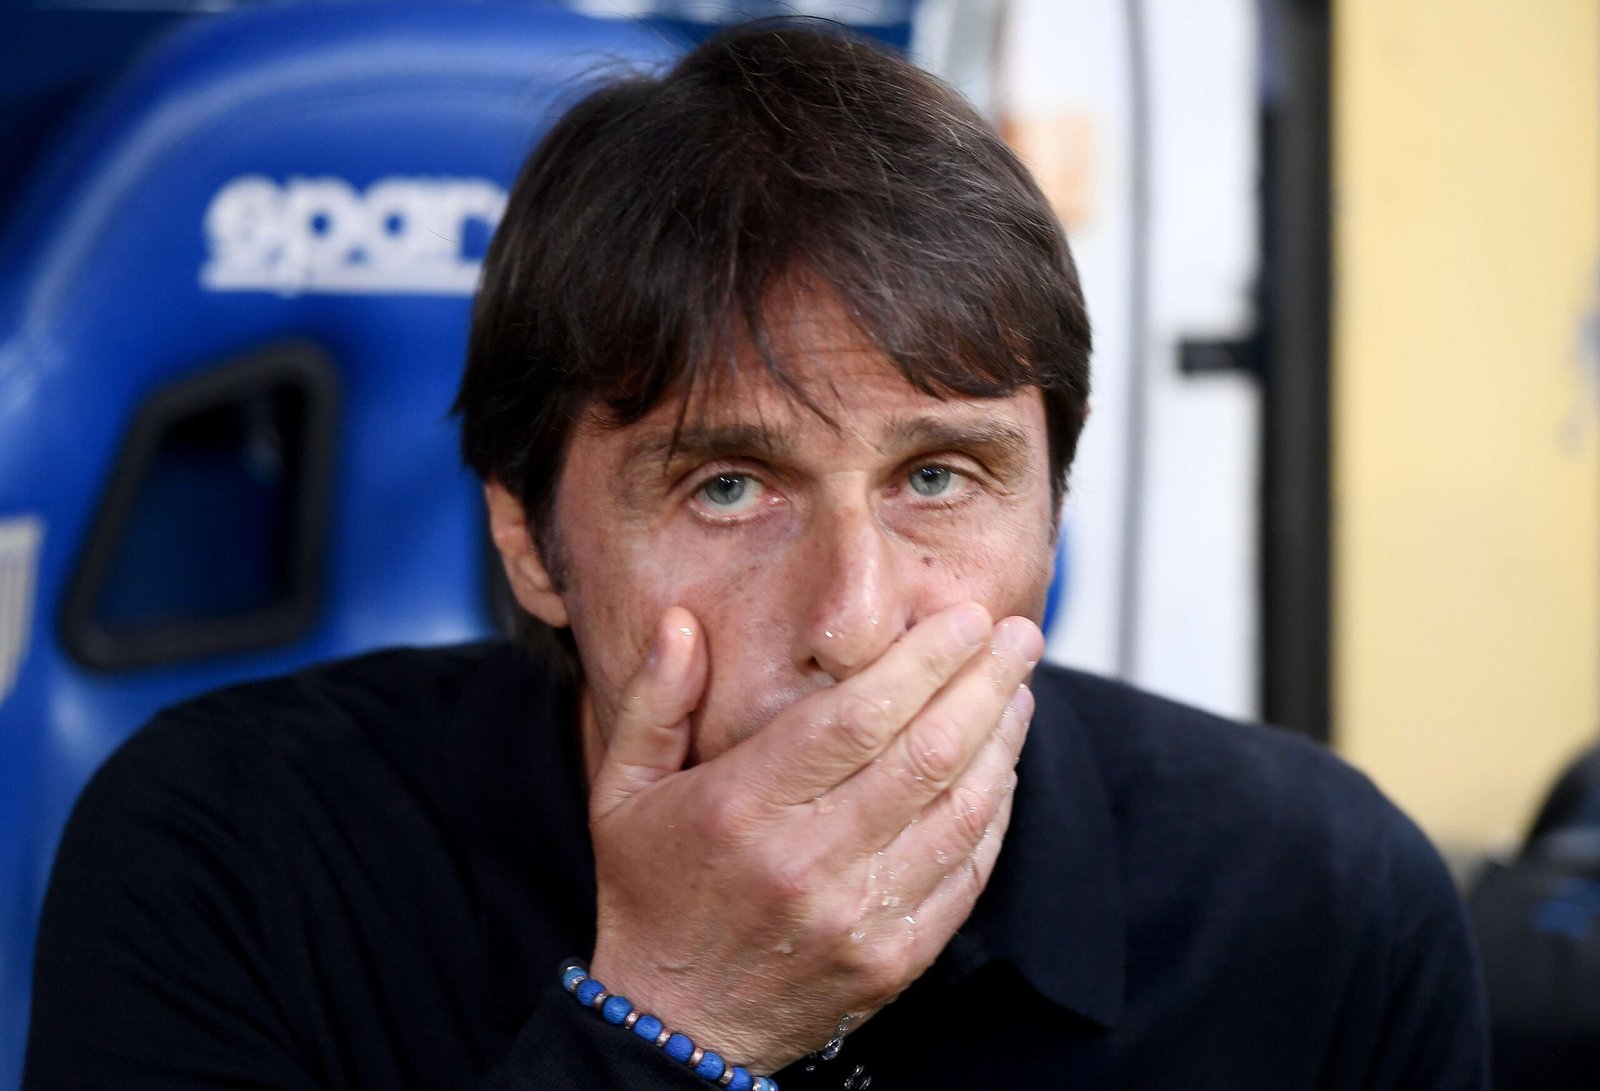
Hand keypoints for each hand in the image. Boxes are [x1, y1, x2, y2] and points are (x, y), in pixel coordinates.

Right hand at [585, 602, 1040, 1071]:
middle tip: (1018, 633)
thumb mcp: (621, 791)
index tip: (963, 617)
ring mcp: (858, 915)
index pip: (857, 716)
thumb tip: (680, 622)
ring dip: (1001, 740)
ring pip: (959, 809)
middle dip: (983, 682)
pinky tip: (1001, 767)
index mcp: (743, 806)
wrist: (675, 1028)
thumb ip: (654, 701)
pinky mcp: (894, 958)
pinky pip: (967, 872)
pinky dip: (994, 812)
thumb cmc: (651, 893)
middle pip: (925, 752)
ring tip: (1018, 688)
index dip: (923, 660)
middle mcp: (807, 860)